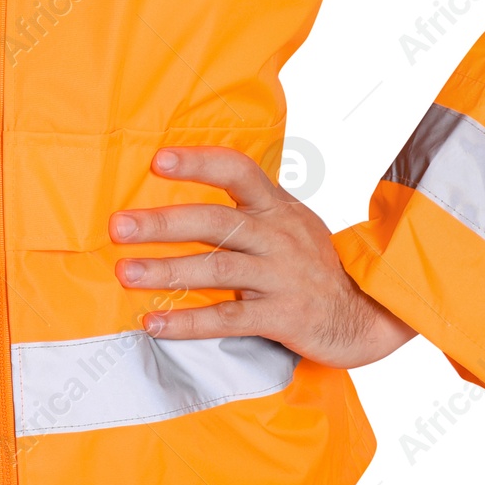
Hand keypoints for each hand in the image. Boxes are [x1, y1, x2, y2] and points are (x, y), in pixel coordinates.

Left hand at [109, 146, 415, 369]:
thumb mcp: (290, 223)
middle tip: (118, 226)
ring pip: (218, 269)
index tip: (157, 161)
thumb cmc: (311, 265)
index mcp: (277, 207)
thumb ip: (249, 207)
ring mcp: (282, 276)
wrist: (365, 315)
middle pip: (216, 221)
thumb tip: (186, 188)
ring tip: (125, 273)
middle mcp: (279, 235)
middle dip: (163, 223)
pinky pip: (229, 319)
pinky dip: (189, 322)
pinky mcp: (283, 316)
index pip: (238, 170)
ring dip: (167, 271)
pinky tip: (155, 324)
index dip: (199, 162)